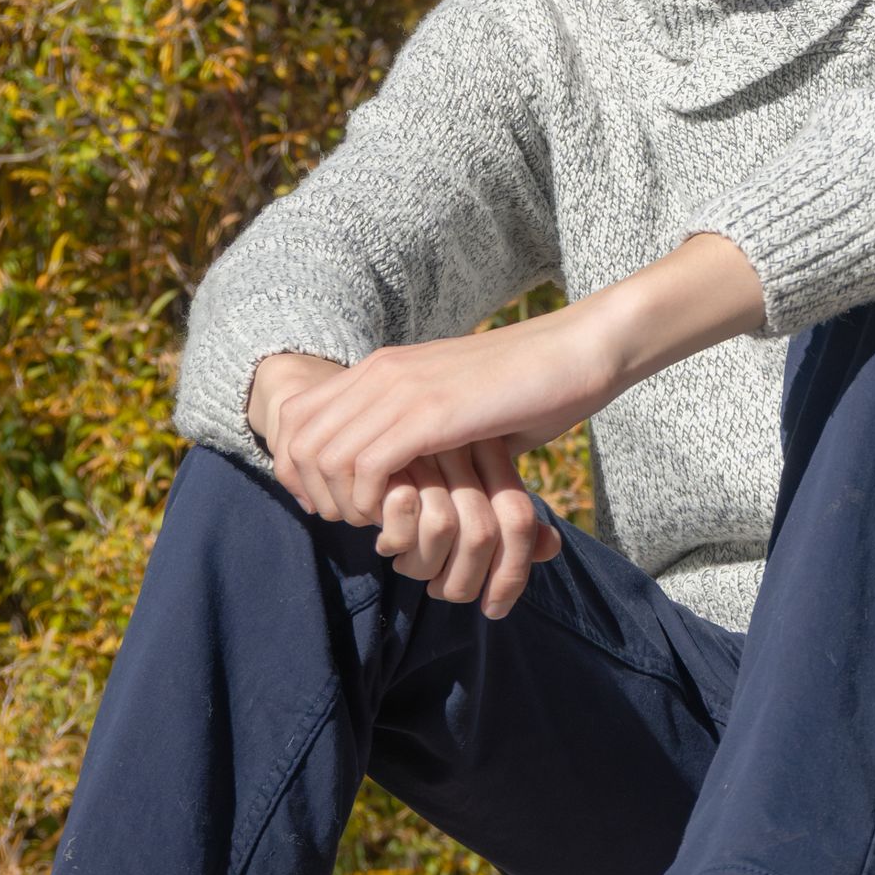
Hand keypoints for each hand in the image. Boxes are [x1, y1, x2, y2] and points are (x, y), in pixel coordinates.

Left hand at [247, 357, 560, 617]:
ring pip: (324, 456)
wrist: (577, 351)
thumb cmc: (527, 387)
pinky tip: (402, 515)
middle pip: (297, 439)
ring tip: (377, 524)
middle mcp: (381, 372)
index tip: (333, 504)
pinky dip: (373, 503)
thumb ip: (419, 434)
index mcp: (382, 367)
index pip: (296, 417)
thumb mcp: (456, 407)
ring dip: (343, 502)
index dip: (299, 469)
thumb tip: (401, 480)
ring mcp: (403, 388)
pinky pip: (367, 466)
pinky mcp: (431, 413)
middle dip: (313, 492)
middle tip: (352, 522)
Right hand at [375, 445, 562, 616]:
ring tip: (408, 566)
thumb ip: (507, 524)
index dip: (512, 573)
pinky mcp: (384, 454)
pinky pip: (402, 513)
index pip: (519, 520)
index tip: (495, 609)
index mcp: (492, 453)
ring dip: (423, 566)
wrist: (355, 445)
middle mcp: (464, 447)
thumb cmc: (418, 485)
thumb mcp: (468, 502)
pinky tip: (386, 546)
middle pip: (482, 533)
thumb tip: (551, 546)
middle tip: (439, 590)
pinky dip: (394, 543)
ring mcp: (424, 449)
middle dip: (462, 582)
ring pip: (442, 528)